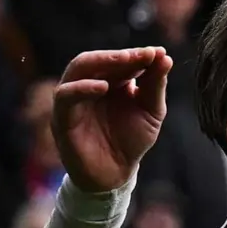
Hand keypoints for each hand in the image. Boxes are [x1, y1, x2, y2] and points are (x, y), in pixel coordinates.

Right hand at [52, 48, 172, 193]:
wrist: (116, 174)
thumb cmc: (132, 140)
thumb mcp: (151, 111)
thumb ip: (155, 85)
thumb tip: (164, 56)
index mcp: (112, 82)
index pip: (119, 61)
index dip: (137, 55)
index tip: (157, 53)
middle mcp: (90, 87)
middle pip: (96, 59)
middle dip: (119, 55)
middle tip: (142, 54)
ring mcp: (74, 101)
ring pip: (77, 70)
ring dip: (101, 62)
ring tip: (125, 61)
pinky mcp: (62, 118)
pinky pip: (65, 96)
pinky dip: (82, 87)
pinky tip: (104, 87)